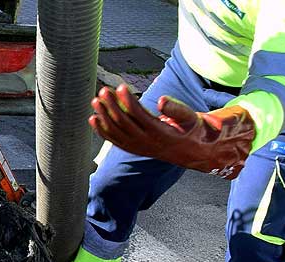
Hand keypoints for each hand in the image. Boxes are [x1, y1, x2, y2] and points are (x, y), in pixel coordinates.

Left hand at [89, 84, 255, 178]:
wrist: (191, 151)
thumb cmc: (191, 130)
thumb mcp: (191, 118)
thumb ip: (177, 109)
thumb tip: (162, 100)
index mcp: (160, 133)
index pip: (139, 116)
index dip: (128, 101)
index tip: (120, 87)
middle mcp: (146, 143)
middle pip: (124, 123)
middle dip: (112, 106)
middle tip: (104, 90)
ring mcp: (137, 147)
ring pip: (115, 132)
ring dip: (103, 116)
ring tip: (96, 100)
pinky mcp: (132, 149)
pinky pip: (114, 140)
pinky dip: (102, 130)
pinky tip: (93, 118)